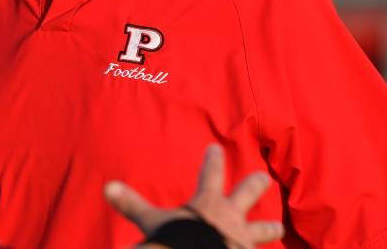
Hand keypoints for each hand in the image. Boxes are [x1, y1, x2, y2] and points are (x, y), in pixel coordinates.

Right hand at [104, 144, 284, 247]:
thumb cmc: (179, 241)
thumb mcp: (153, 222)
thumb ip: (132, 205)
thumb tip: (107, 187)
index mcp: (209, 202)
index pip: (211, 173)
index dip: (213, 159)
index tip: (216, 147)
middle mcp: (232, 216)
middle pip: (248, 193)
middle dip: (256, 184)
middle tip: (264, 178)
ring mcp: (244, 238)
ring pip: (263, 230)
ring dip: (269, 228)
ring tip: (279, 228)